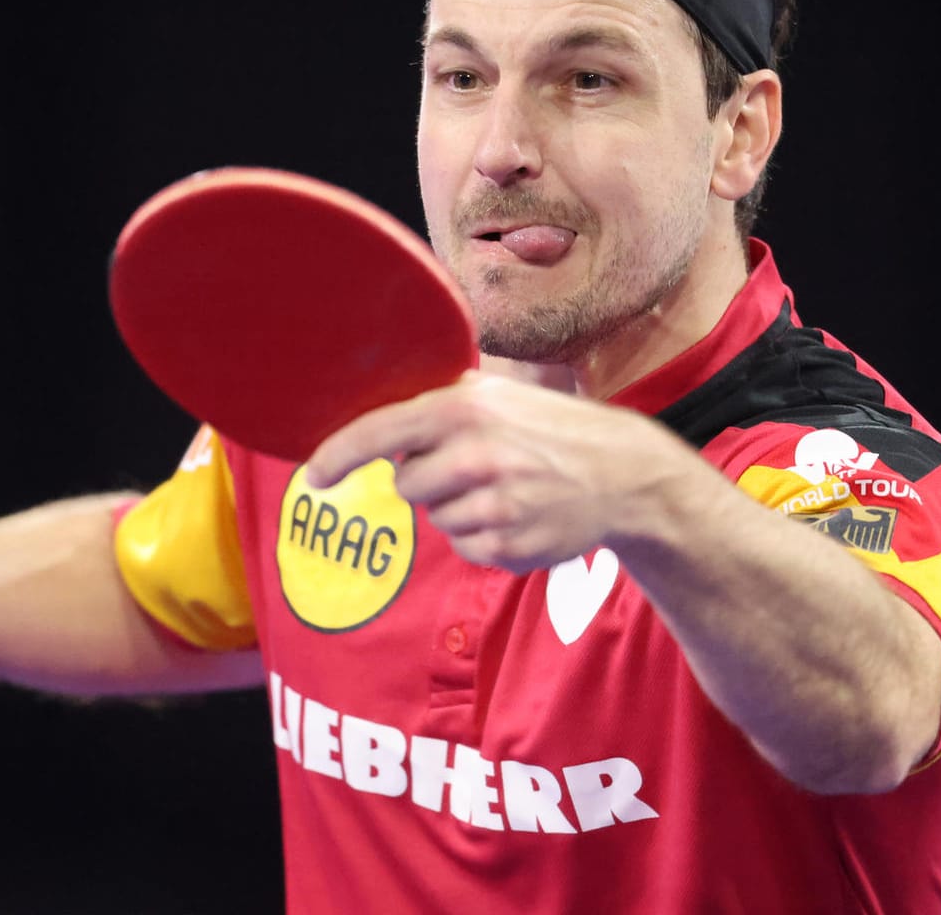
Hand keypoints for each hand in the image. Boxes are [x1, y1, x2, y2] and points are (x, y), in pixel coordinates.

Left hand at [306, 373, 697, 573]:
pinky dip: (484, 536)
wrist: (625, 476)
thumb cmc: (552, 428)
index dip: (337, 456)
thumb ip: (441, 400)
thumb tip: (374, 411)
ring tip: (508, 488)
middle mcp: (475, 455)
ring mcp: (493, 505)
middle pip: (406, 486)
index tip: (315, 476)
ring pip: (436, 519)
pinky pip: (465, 547)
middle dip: (429, 480)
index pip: (378, 433)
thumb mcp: (500, 394)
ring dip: (459, 509)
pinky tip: (520, 515)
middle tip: (474, 466)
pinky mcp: (507, 547)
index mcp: (464, 408)